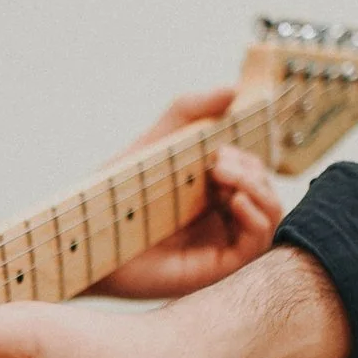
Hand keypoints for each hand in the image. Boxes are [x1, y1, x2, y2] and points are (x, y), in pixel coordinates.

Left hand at [96, 89, 282, 298]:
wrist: (88, 237)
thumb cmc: (115, 194)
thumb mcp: (157, 143)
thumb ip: (190, 112)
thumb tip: (234, 89)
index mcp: (209, 195)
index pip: (253, 172)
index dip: (245, 157)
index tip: (216, 149)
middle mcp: (220, 220)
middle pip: (265, 190)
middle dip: (250, 168)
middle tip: (215, 161)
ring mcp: (221, 244)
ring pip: (270, 214)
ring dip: (257, 186)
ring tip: (221, 173)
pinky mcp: (217, 267)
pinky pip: (258, 242)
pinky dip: (256, 216)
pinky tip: (234, 199)